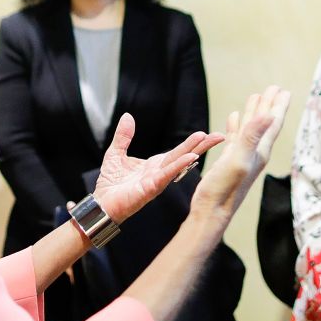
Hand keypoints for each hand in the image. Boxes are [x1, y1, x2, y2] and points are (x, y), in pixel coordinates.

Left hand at [93, 114, 223, 223]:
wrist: (101, 203)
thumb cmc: (110, 184)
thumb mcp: (116, 153)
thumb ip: (124, 136)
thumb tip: (127, 116)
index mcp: (155, 165)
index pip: (177, 151)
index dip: (192, 143)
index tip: (206, 134)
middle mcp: (160, 172)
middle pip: (184, 156)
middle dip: (201, 146)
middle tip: (219, 135)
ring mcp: (157, 181)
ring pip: (178, 164)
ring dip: (192, 152)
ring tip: (205, 140)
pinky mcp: (150, 189)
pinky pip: (167, 175)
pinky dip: (178, 166)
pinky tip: (190, 159)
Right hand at [190, 86, 290, 216]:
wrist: (212, 211)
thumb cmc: (225, 188)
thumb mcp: (239, 159)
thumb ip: (252, 137)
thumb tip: (269, 115)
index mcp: (260, 150)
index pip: (272, 123)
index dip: (278, 106)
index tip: (284, 90)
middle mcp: (254, 152)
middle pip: (264, 123)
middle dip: (269, 105)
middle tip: (274, 88)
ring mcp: (241, 155)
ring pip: (249, 128)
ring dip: (253, 113)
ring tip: (255, 96)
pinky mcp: (228, 160)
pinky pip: (235, 137)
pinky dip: (235, 125)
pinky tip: (233, 117)